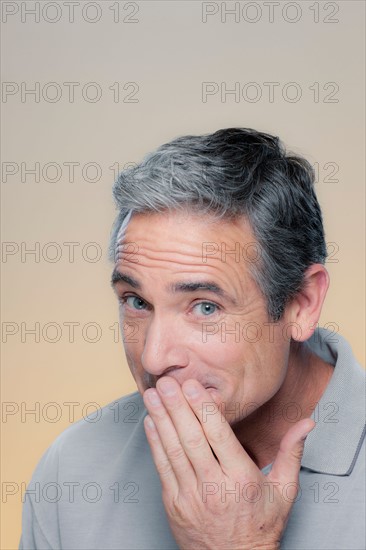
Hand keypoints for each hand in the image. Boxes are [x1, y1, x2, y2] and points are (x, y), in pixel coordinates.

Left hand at [143, 377, 313, 549]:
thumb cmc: (261, 524)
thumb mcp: (285, 491)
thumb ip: (292, 453)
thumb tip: (307, 423)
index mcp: (241, 479)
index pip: (219, 435)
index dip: (203, 407)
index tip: (192, 384)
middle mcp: (214, 486)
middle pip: (192, 439)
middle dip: (177, 407)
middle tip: (166, 381)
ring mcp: (191, 496)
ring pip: (173, 451)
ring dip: (161, 419)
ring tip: (152, 394)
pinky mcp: (174, 504)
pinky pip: (163, 468)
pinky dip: (155, 443)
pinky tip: (150, 422)